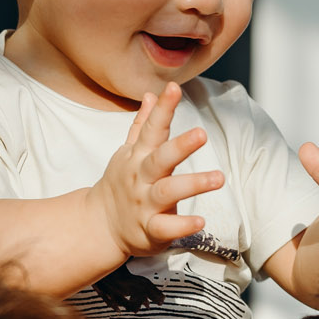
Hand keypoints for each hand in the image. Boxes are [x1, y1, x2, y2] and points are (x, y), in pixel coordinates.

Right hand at [91, 83, 224, 256]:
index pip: (152, 129)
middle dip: (180, 146)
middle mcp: (140, 177)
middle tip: (201, 134)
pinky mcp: (150, 230)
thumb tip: (151, 94)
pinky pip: (166, 227)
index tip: (173, 89)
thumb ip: (143, 125)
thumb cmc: (122, 184)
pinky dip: (182, 225)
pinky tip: (200, 221)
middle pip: (160, 159)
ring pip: (167, 192)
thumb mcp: (128, 152)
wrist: (100, 225)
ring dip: (193, 184)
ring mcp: (144, 204)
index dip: (163, 109)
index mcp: (138, 156)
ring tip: (219, 178)